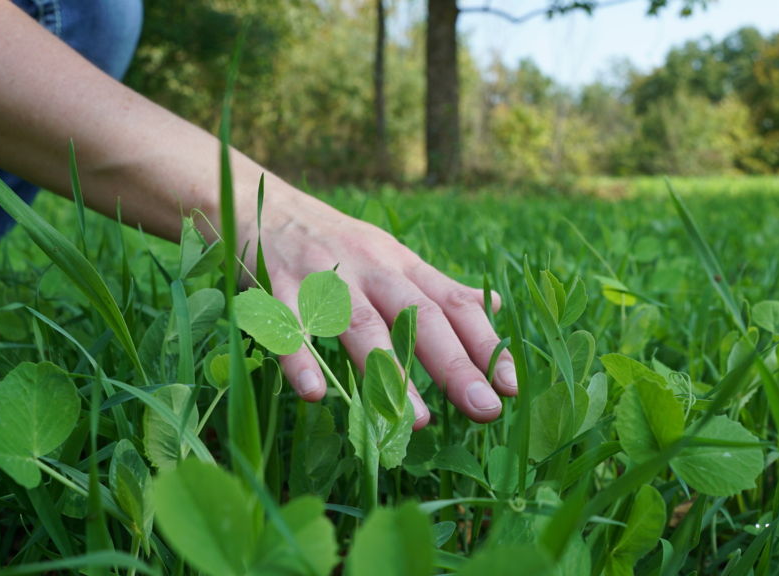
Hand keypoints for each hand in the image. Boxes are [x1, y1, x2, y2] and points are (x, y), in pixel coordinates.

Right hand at [247, 188, 517, 428]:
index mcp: (402, 266)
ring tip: (417, 421)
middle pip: (417, 317)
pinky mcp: (278, 288)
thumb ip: (440, 288)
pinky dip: (301, 357)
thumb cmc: (338, 244)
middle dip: (453, 364)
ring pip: (362, 325)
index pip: (452, 304)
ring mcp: (324, 278)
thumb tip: (497, 307)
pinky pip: (290, 326)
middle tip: (484, 408)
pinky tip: (313, 393)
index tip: (513, 385)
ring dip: (390, 372)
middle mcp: (370, 270)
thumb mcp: (394, 258)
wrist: (265, 204)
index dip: (485, 343)